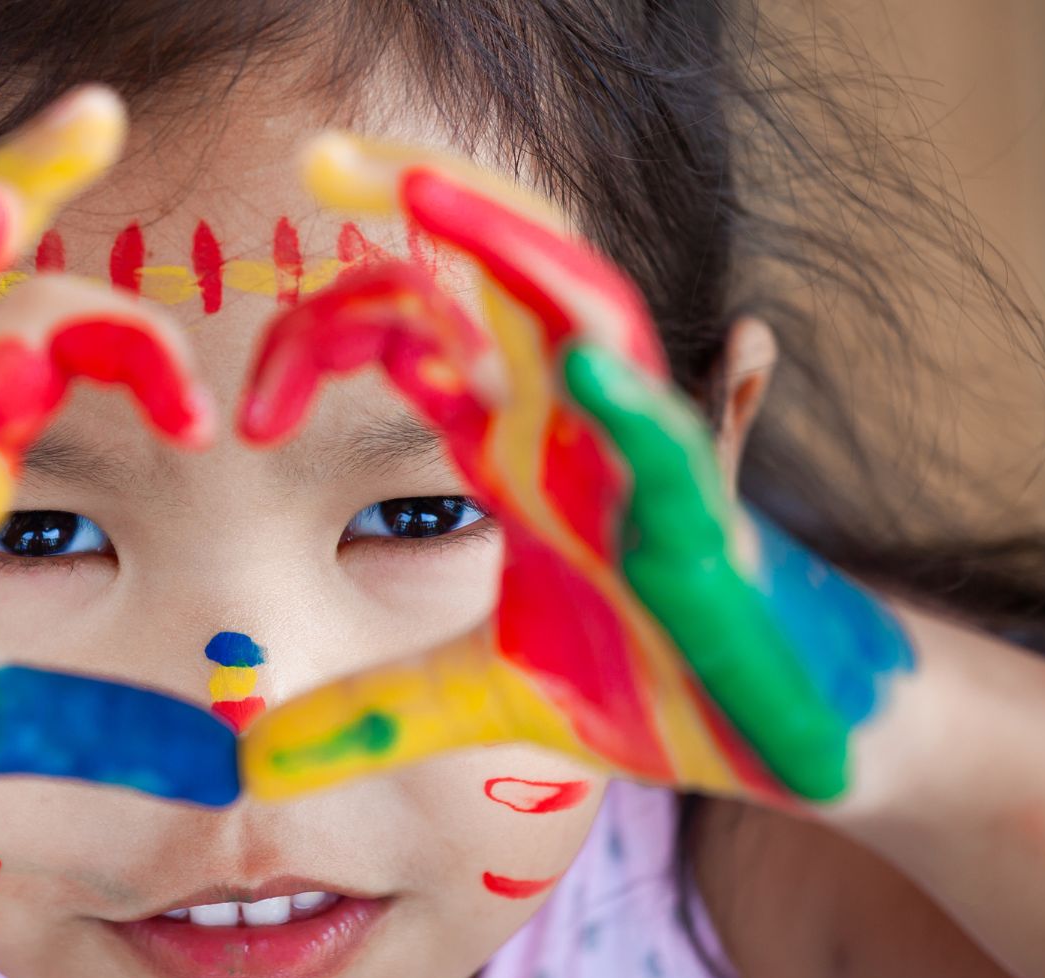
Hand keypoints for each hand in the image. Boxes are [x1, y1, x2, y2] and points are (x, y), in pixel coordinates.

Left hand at [235, 135, 914, 804]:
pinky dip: (637, 406)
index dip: (328, 336)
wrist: (791, 738)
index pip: (419, 331)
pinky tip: (587, 374)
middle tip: (323, 155)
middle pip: (503, 277)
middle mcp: (578, 428)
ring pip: (590, 322)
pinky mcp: (712, 536)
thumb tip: (257, 756)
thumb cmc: (656, 680)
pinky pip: (678, 449)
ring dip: (516, 252)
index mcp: (518, 444)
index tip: (253, 414)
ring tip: (432, 194)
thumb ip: (375, 713)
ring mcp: (646, 469)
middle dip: (426, 202)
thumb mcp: (484, 694)